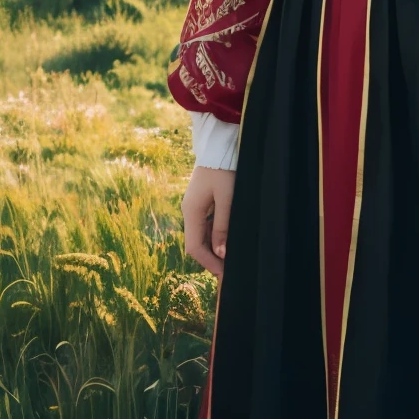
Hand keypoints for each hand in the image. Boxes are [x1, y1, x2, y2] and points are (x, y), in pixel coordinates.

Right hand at [182, 164, 235, 278]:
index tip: (223, 274)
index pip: (194, 247)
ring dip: (213, 247)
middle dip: (211, 258)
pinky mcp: (201, 201)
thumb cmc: (224, 169)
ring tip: (230, 257)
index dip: (208, 263)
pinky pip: (205, 224)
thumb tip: (221, 254)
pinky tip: (226, 238)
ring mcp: (194, 206)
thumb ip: (222, 226)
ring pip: (200, 235)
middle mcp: (189, 211)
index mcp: (191, 212)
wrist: (219, 145)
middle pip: (196, 243)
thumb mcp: (227, 198)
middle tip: (229, 270)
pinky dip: (214, 235)